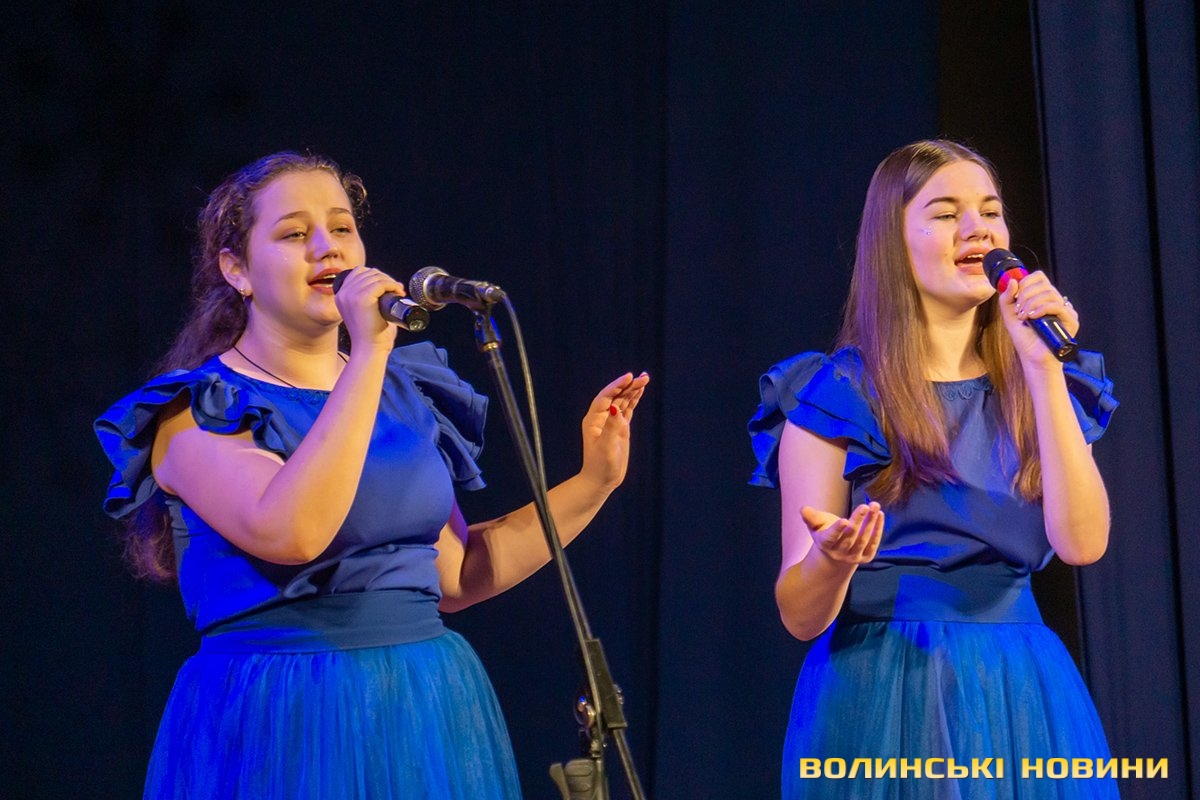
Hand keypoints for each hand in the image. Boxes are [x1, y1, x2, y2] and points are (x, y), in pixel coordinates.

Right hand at [333, 266, 406, 350]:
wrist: (370, 349)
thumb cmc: (372, 334)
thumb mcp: (365, 311)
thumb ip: (370, 296)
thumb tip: (388, 283)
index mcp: (341, 295)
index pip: (358, 272)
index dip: (376, 275)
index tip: (388, 285)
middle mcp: (343, 293)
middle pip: (368, 272)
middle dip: (385, 278)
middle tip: (396, 289)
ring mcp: (351, 295)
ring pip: (376, 277)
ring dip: (391, 282)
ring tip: (398, 292)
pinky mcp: (362, 299)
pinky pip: (381, 283)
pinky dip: (392, 285)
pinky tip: (398, 292)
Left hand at [579, 371, 649, 491]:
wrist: (600, 481)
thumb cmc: (600, 466)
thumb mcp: (606, 447)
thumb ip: (611, 427)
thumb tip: (616, 407)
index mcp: (594, 420)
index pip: (606, 397)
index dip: (617, 386)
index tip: (629, 377)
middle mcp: (602, 418)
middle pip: (616, 396)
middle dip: (629, 386)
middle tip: (644, 377)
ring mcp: (611, 422)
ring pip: (623, 401)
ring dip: (633, 390)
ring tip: (645, 378)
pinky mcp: (620, 428)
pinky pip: (628, 410)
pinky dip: (634, 400)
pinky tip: (640, 391)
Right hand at [803, 502, 882, 564]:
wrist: (836, 556)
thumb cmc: (825, 534)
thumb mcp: (816, 526)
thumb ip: (811, 517)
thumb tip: (803, 509)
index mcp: (825, 544)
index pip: (831, 537)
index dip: (838, 529)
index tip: (845, 520)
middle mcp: (839, 553)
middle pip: (850, 536)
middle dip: (858, 520)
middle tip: (865, 506)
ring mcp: (854, 557)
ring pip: (863, 539)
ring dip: (870, 522)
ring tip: (875, 506)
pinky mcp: (866, 557)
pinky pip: (873, 543)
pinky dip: (878, 529)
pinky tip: (880, 515)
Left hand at [998, 271, 1078, 369]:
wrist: (1033, 358)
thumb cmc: (1024, 338)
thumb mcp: (1009, 315)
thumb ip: (1007, 298)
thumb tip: (1013, 280)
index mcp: (1043, 298)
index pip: (1039, 277)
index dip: (1026, 283)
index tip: (1016, 299)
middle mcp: (1056, 301)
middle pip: (1043, 284)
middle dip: (1025, 295)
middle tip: (1018, 311)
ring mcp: (1065, 310)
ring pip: (1049, 294)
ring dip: (1031, 304)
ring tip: (1023, 317)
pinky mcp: (1071, 320)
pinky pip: (1057, 306)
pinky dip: (1041, 309)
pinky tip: (1032, 318)